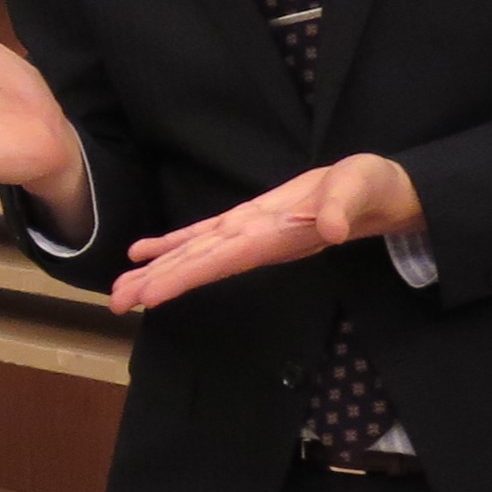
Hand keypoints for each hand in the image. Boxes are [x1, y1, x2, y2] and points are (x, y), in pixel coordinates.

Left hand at [114, 154, 422, 314]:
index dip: (184, 277)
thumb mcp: (361, 189)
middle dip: (158, 283)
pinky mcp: (247, 220)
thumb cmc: (370, 189)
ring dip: (157, 268)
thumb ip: (346, 208)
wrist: (376, 192)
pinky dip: (171, 242)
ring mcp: (248, 233)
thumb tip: (334, 229)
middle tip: (115, 302)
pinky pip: (202, 235)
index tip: (150, 296)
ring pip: (194, 254)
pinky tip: (142, 251)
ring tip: (119, 285)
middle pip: (198, 265)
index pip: (221, 261)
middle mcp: (254, 241)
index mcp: (274, 237)